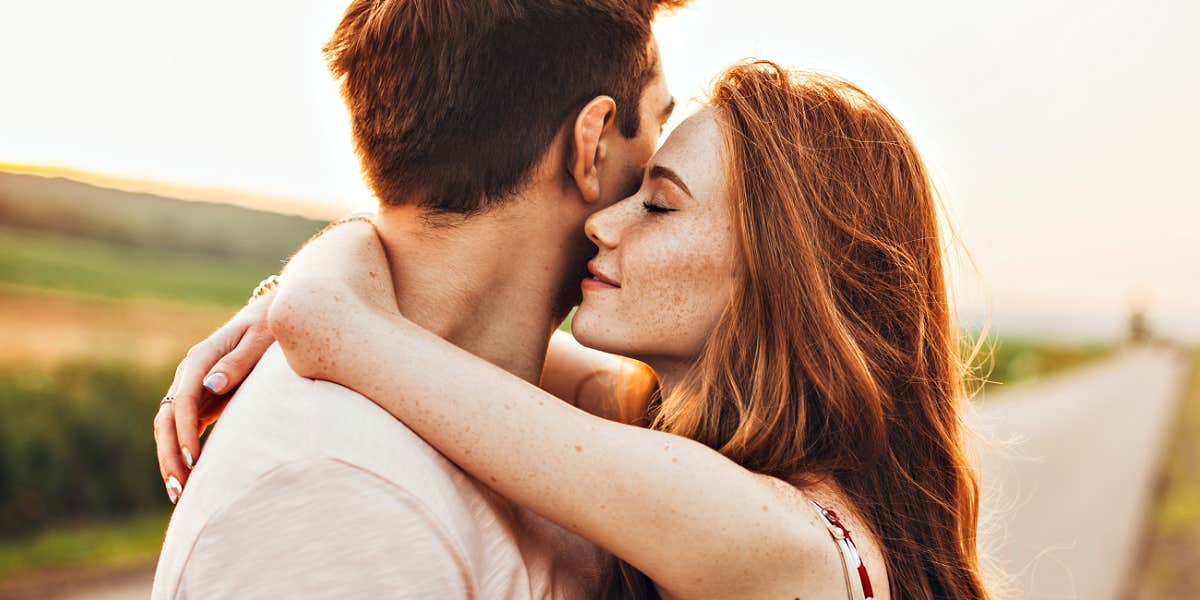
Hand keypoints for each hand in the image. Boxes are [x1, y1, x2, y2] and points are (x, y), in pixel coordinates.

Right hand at [153, 291, 275, 502]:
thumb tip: (211, 384)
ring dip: (170, 459)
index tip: (194, 462)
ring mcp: (192, 388)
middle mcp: (189, 375)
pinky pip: (183, 430)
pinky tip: (186, 481)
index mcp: (200, 359)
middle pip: (166, 418)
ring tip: (179, 494)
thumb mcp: (261, 340)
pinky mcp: (201, 401)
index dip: (184, 433)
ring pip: (169, 428)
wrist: (271, 318)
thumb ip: (238, 362)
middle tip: (181, 488)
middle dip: (170, 454)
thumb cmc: (270, 328)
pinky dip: (181, 453)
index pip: (183, 400)